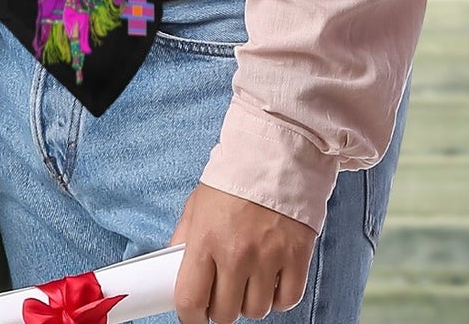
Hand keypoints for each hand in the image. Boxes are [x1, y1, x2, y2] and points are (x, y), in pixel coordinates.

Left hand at [169, 182, 316, 322]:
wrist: (273, 160)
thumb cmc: (231, 183)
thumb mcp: (196, 206)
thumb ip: (184, 238)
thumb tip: (173, 266)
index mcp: (205, 239)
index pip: (190, 298)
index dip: (189, 316)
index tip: (192, 315)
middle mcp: (235, 254)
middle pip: (225, 312)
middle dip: (220, 308)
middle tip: (221, 292)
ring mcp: (268, 259)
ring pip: (256, 311)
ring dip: (249, 302)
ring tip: (246, 280)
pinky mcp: (296, 260)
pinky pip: (286, 301)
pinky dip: (277, 298)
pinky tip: (269, 280)